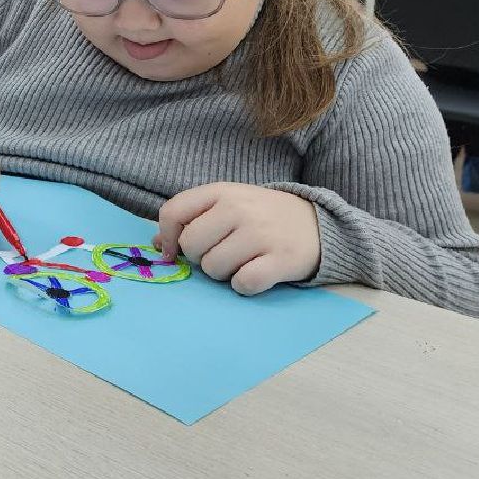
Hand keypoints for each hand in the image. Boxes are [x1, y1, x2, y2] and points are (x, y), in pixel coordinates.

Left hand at [155, 183, 320, 294]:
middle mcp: (239, 208)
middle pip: (192, 246)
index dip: (167, 237)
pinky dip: (245, 286)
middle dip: (201, 258)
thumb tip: (157, 245)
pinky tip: (256, 274)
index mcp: (221, 191)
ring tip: (243, 261)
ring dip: (223, 273)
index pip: (173, 212)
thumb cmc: (263, 216)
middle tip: (223, 253)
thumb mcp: (228, 205)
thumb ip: (193, 218)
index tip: (173, 251)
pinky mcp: (281, 260)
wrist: (320, 224)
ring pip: (214, 268)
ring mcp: (261, 234)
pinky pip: (242, 283)